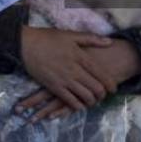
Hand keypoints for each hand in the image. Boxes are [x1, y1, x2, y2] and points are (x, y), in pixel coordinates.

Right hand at [16, 39, 140, 120]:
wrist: (26, 46)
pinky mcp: (54, 87)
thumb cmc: (48, 38)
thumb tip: (110, 42)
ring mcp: (64, 80)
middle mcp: (74, 70)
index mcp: (80, 56)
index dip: (110, 83)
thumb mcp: (70, 35)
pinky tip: (80, 105)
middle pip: (95, 87)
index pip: (100, 73)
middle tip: (104, 95)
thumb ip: (91, 39)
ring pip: (85, 96)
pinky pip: (70, 101)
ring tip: (94, 100)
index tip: (114, 88)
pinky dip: (78, 106)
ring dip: (92, 101)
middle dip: (103, 94)